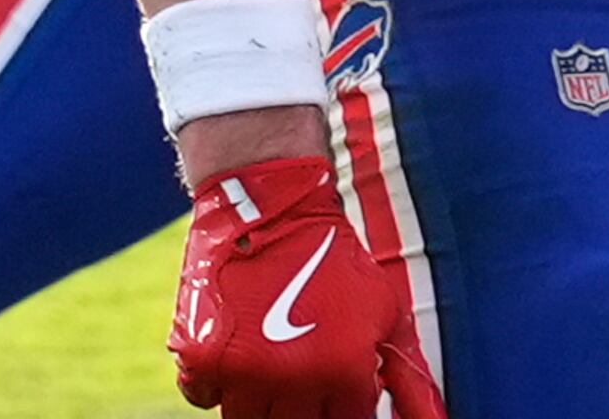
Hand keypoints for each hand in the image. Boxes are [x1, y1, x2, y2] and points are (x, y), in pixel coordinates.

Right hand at [170, 155, 437, 418]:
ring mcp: (241, 372)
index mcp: (343, 373)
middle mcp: (292, 380)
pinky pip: (203, 397)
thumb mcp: (385, 312)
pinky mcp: (200, 357)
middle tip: (300, 375)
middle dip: (302, 409)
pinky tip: (237, 349)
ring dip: (259, 400)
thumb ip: (408, 374)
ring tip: (270, 361)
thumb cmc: (336, 261)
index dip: (344, 409)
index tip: (337, 388)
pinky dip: (216, 383)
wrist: (273, 209)